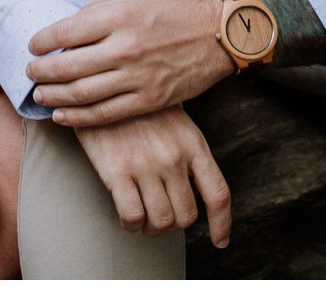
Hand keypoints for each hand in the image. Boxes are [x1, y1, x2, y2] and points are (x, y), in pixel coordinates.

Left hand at [27, 0, 234, 125]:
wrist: (214, 36)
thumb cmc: (169, 16)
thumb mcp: (131, 2)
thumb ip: (96, 16)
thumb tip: (62, 34)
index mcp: (118, 17)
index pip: (65, 32)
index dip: (41, 41)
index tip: (33, 46)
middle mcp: (125, 47)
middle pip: (67, 67)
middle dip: (40, 72)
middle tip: (29, 73)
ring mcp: (137, 77)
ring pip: (81, 94)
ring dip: (53, 96)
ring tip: (38, 94)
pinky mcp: (148, 100)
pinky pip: (104, 114)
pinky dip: (77, 117)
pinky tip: (61, 115)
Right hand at [73, 107, 231, 247]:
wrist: (104, 84)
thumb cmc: (141, 105)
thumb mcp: (177, 121)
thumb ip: (189, 154)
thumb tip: (196, 191)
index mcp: (193, 144)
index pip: (218, 194)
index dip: (222, 225)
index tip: (220, 241)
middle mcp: (173, 157)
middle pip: (187, 216)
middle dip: (175, 223)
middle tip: (162, 216)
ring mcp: (146, 165)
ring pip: (161, 221)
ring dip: (153, 227)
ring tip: (145, 218)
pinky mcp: (117, 171)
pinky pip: (132, 216)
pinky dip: (132, 224)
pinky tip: (128, 215)